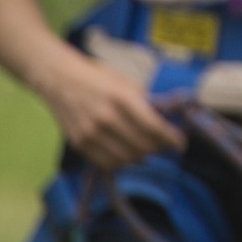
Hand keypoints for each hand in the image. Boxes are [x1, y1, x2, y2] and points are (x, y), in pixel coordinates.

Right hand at [35, 50, 182, 172]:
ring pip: (126, 159)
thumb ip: (146, 103)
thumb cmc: (99, 78)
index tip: (181, 144)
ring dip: (142, 157)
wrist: (60, 80)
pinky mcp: (79, 144)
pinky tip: (128, 153)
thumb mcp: (127, 83)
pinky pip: (107, 162)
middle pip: (142, 146)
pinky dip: (122, 161)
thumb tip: (168, 121)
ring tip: (148, 149)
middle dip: (159, 148)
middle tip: (166, 145)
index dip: (171, 139)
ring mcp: (90, 133)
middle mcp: (106, 118)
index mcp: (122, 98)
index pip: (153, 127)